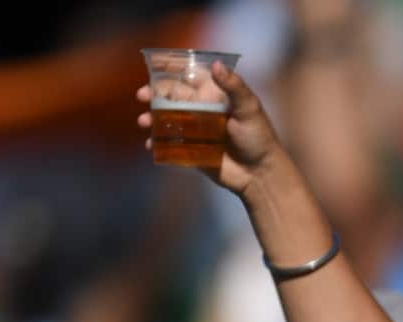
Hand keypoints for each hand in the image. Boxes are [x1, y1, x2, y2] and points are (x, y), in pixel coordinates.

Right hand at [136, 62, 284, 194]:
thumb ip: (234, 87)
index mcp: (215, 95)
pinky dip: (157, 142)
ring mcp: (195, 129)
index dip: (171, 69)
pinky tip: (150, 143)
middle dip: (154, 94)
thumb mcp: (250, 109)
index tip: (154, 64)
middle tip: (142, 96)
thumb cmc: (259, 138)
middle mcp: (203, 109)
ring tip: (143, 121)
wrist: (260, 174)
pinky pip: (169, 143)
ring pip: (167, 118)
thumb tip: (216, 64)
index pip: (190, 76)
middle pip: (172, 96)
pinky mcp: (191, 149)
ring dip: (151, 118)